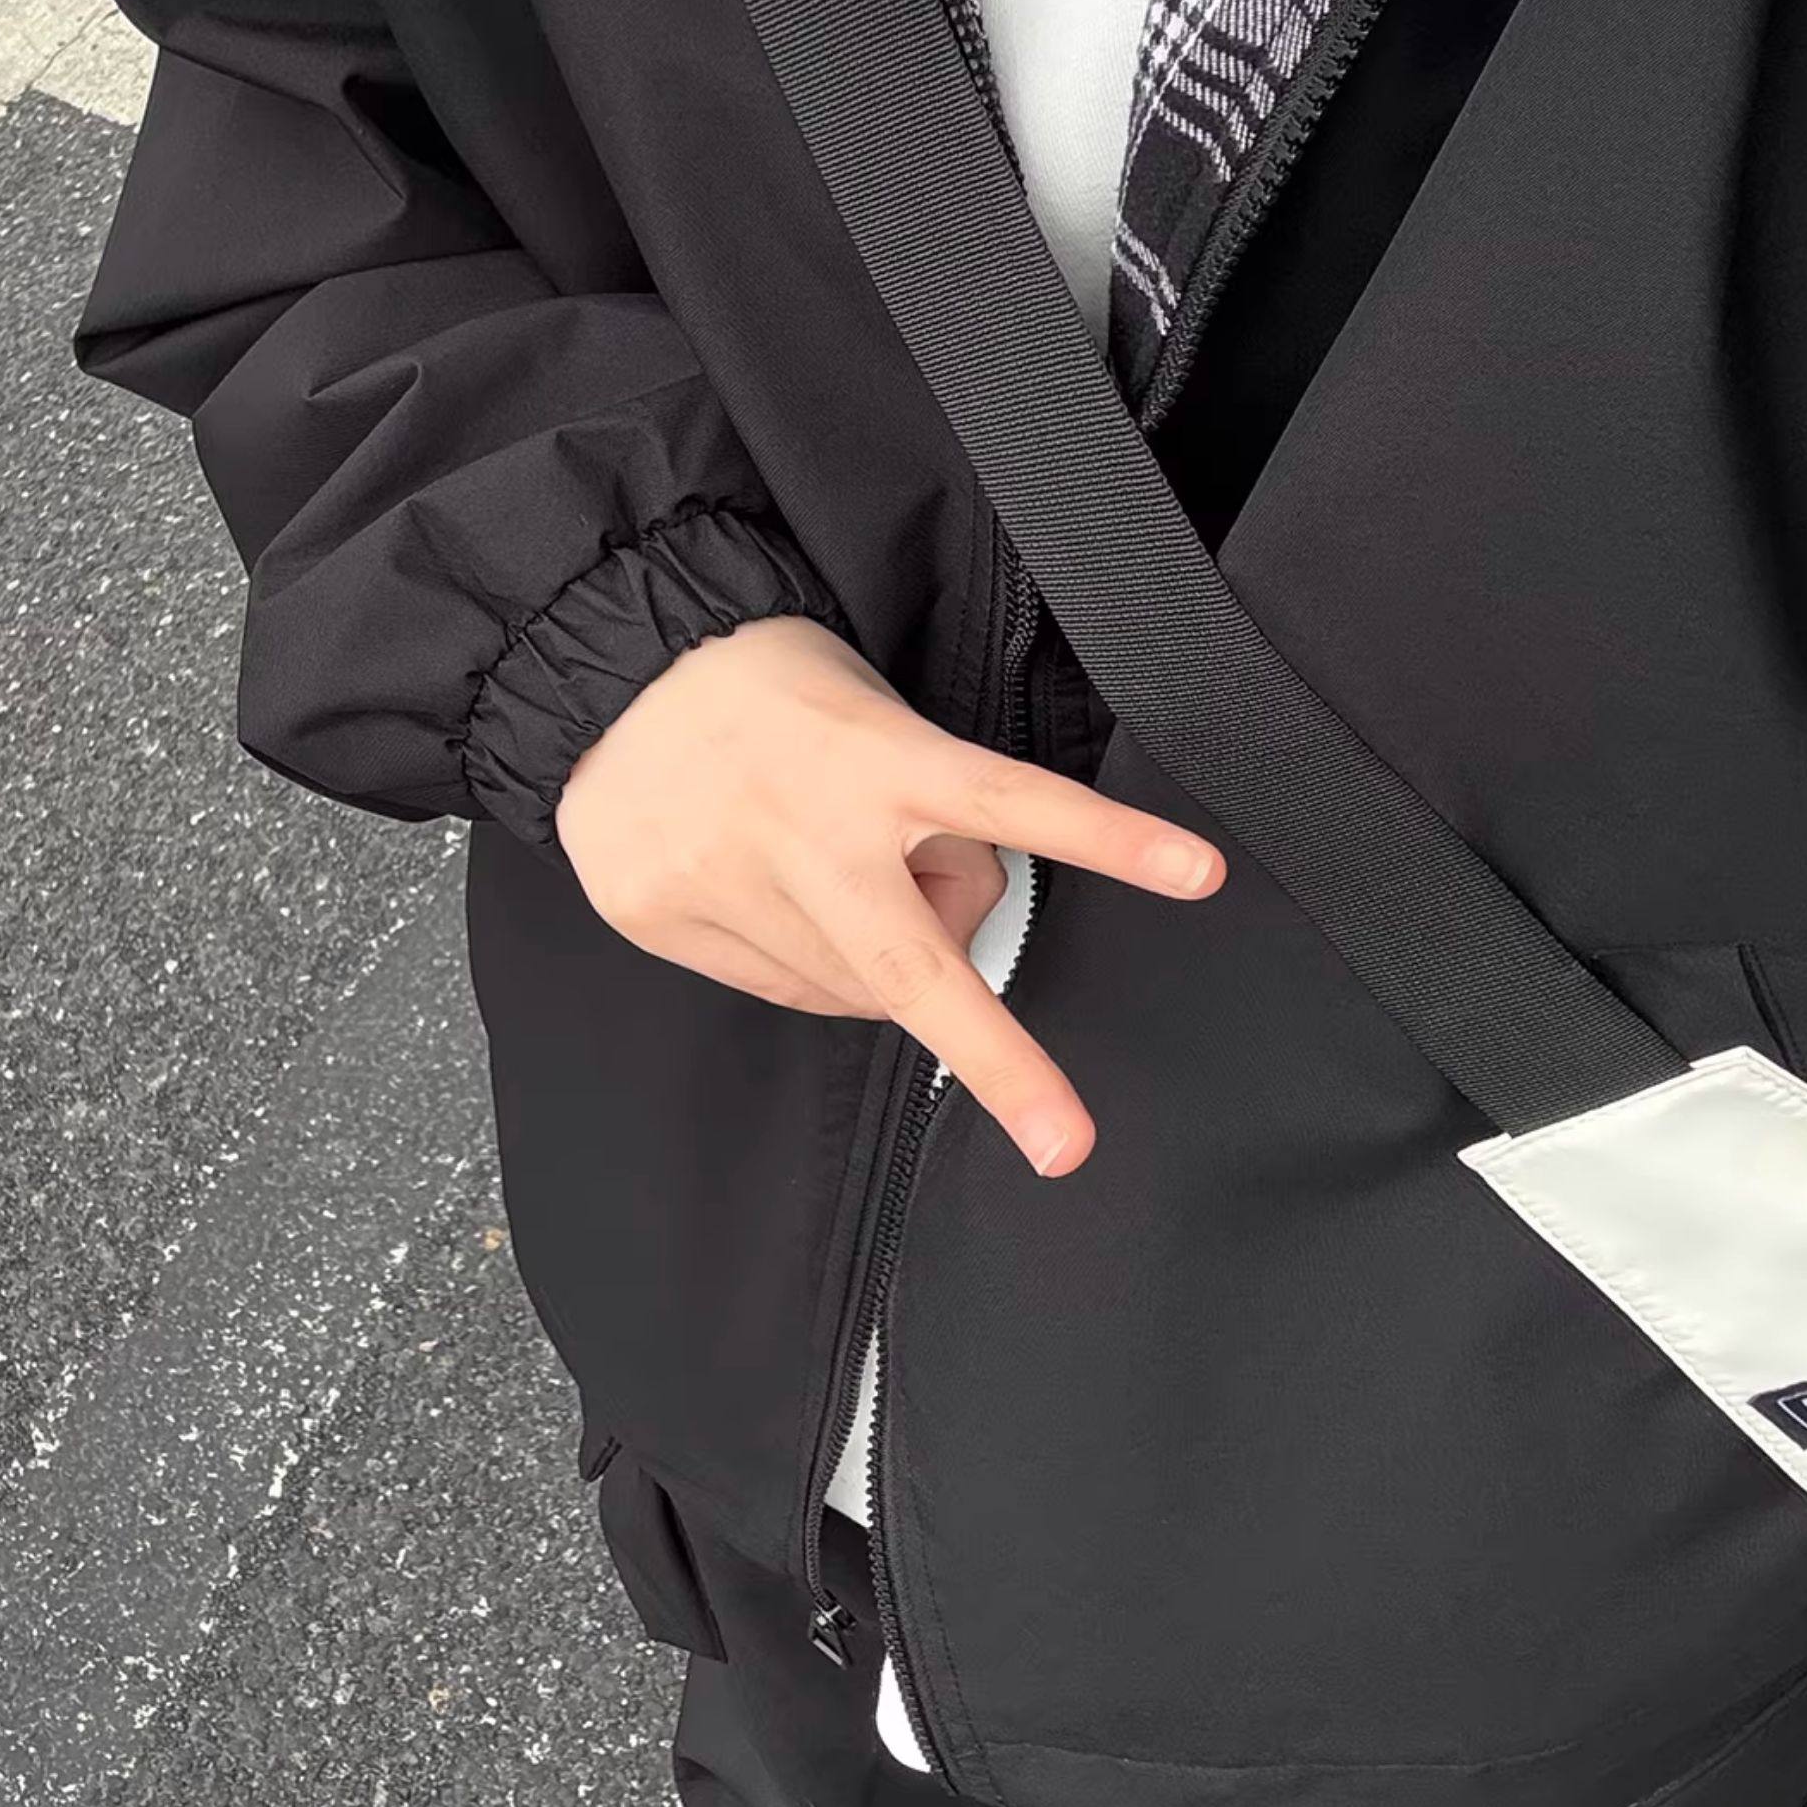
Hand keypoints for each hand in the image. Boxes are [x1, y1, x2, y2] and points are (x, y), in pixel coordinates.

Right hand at [553, 615, 1223, 1176]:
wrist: (609, 664)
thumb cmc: (764, 681)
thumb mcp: (873, 712)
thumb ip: (922, 816)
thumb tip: (949, 922)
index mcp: (872, 756)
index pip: (1009, 801)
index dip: (1110, 840)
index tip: (1198, 872)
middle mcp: (801, 827)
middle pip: (915, 965)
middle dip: (1000, 1062)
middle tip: (1067, 1143)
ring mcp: (723, 879)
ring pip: (849, 989)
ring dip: (880, 962)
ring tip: (847, 874)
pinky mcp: (662, 915)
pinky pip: (778, 987)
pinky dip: (809, 963)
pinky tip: (787, 899)